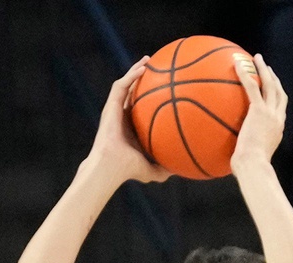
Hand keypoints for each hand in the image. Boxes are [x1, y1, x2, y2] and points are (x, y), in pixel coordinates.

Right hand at [90, 56, 170, 187]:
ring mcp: (115, 109)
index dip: (150, 98)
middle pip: (133, 92)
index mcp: (131, 127)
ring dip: (135, 71)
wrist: (112, 166)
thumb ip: (165, 169)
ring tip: (148, 60)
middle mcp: (123, 115)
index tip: (163, 90)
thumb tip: (182, 170)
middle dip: (143, 79)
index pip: (141, 108)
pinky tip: (143, 68)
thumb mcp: (152, 170)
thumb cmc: (129, 170)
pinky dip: (131, 76)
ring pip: (126, 84)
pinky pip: (121, 86)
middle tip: (156, 69)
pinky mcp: (110, 105)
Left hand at [228, 52, 282, 173]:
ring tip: (256, 58)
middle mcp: (277, 118)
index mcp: (278, 128)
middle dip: (273, 77)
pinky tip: (237, 63)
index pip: (280, 107)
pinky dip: (245, 73)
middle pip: (279, 92)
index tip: (271, 85)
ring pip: (270, 85)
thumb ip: (249, 146)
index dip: (277, 94)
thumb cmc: (250, 167)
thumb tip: (235, 151)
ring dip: (264, 69)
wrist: (254, 165)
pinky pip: (251, 87)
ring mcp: (270, 114)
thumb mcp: (253, 156)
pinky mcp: (259, 111)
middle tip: (266, 67)